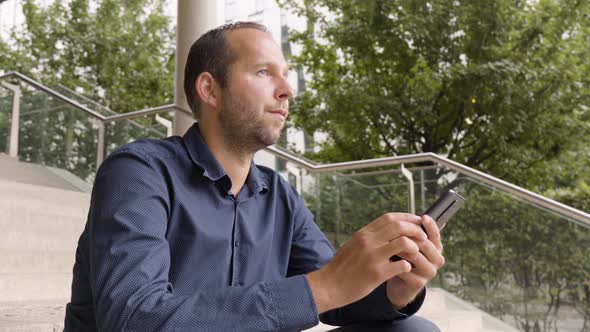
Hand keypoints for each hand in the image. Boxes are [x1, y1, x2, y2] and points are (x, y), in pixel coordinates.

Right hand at [307, 213, 426, 312]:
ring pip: (404, 243)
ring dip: (415, 247)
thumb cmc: (342, 266)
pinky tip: (406, 269)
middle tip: (423, 236)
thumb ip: (368, 237)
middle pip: (399, 226)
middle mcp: (368, 242)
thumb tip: (385, 230)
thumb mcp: (353, 245)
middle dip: (415, 230)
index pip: (389, 218)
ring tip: (417, 253)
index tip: (416, 221)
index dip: (406, 217)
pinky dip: (408, 266)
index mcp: (363, 234)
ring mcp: (373, 257)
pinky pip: (401, 265)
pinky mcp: (376, 273)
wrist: (329, 285)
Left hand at [386, 215, 444, 308]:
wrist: (400, 283)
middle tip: (394, 231)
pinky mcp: (419, 283)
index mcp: (436, 247)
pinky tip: (385, 259)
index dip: (430, 225)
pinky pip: (405, 269)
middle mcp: (437, 259)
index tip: (423, 217)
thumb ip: (413, 231)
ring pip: (416, 255)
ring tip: (387, 244)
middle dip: (409, 236)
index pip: (436, 234)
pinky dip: (394, 263)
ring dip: (400, 248)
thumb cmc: (404, 259)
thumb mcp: (409, 243)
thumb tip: (421, 215)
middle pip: (425, 243)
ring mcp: (429, 272)